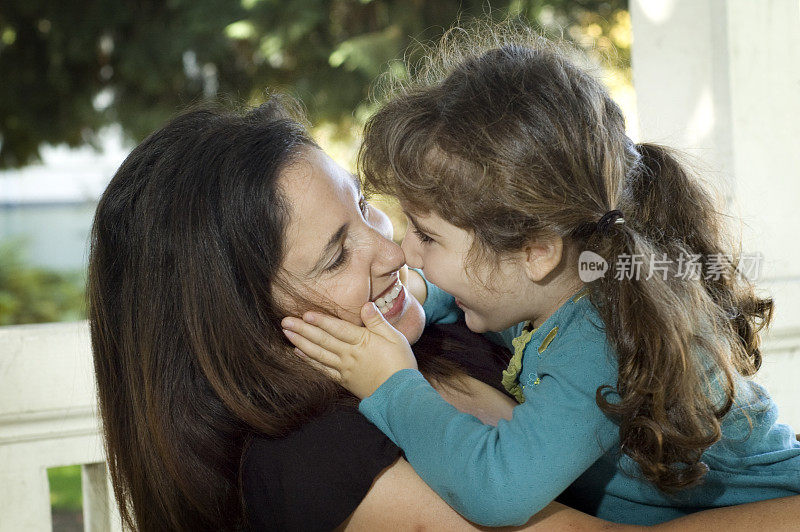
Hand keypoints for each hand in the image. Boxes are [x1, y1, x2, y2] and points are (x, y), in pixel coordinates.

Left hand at [281, 302, 417, 398]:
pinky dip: (310, 361)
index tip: (305, 315)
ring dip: (301, 343)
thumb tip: (366, 305)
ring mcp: (345, 368)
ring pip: (319, 354)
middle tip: (285, 321)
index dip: (321, 321)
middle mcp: (349, 355)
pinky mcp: (344, 380)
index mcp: (362, 342)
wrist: (400, 394)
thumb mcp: (395, 338)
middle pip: (323, 340)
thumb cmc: (401, 364)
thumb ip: (378, 321)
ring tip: (287, 334)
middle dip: (303, 330)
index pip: (337, 329)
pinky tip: (299, 353)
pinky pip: (323, 369)